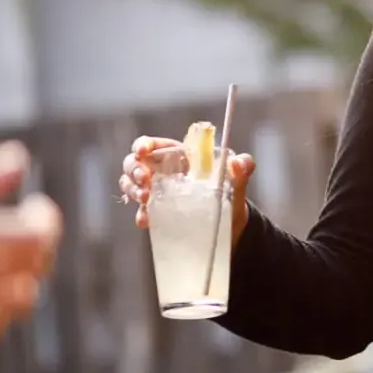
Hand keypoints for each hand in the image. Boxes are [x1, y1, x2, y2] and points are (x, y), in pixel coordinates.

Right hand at [120, 136, 255, 242]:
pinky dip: (141, 214)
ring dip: (132, 189)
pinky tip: (146, 220)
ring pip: (131, 184)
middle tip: (146, 180)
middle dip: (135, 169)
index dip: (143, 144)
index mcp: (180, 158)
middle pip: (135, 163)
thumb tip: (240, 162)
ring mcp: (157, 193)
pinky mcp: (157, 214)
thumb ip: (242, 171)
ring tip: (145, 198)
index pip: (154, 145)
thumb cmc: (231, 197)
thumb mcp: (237, 184)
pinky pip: (141, 211)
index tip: (143, 151)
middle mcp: (164, 173)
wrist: (231, 227)